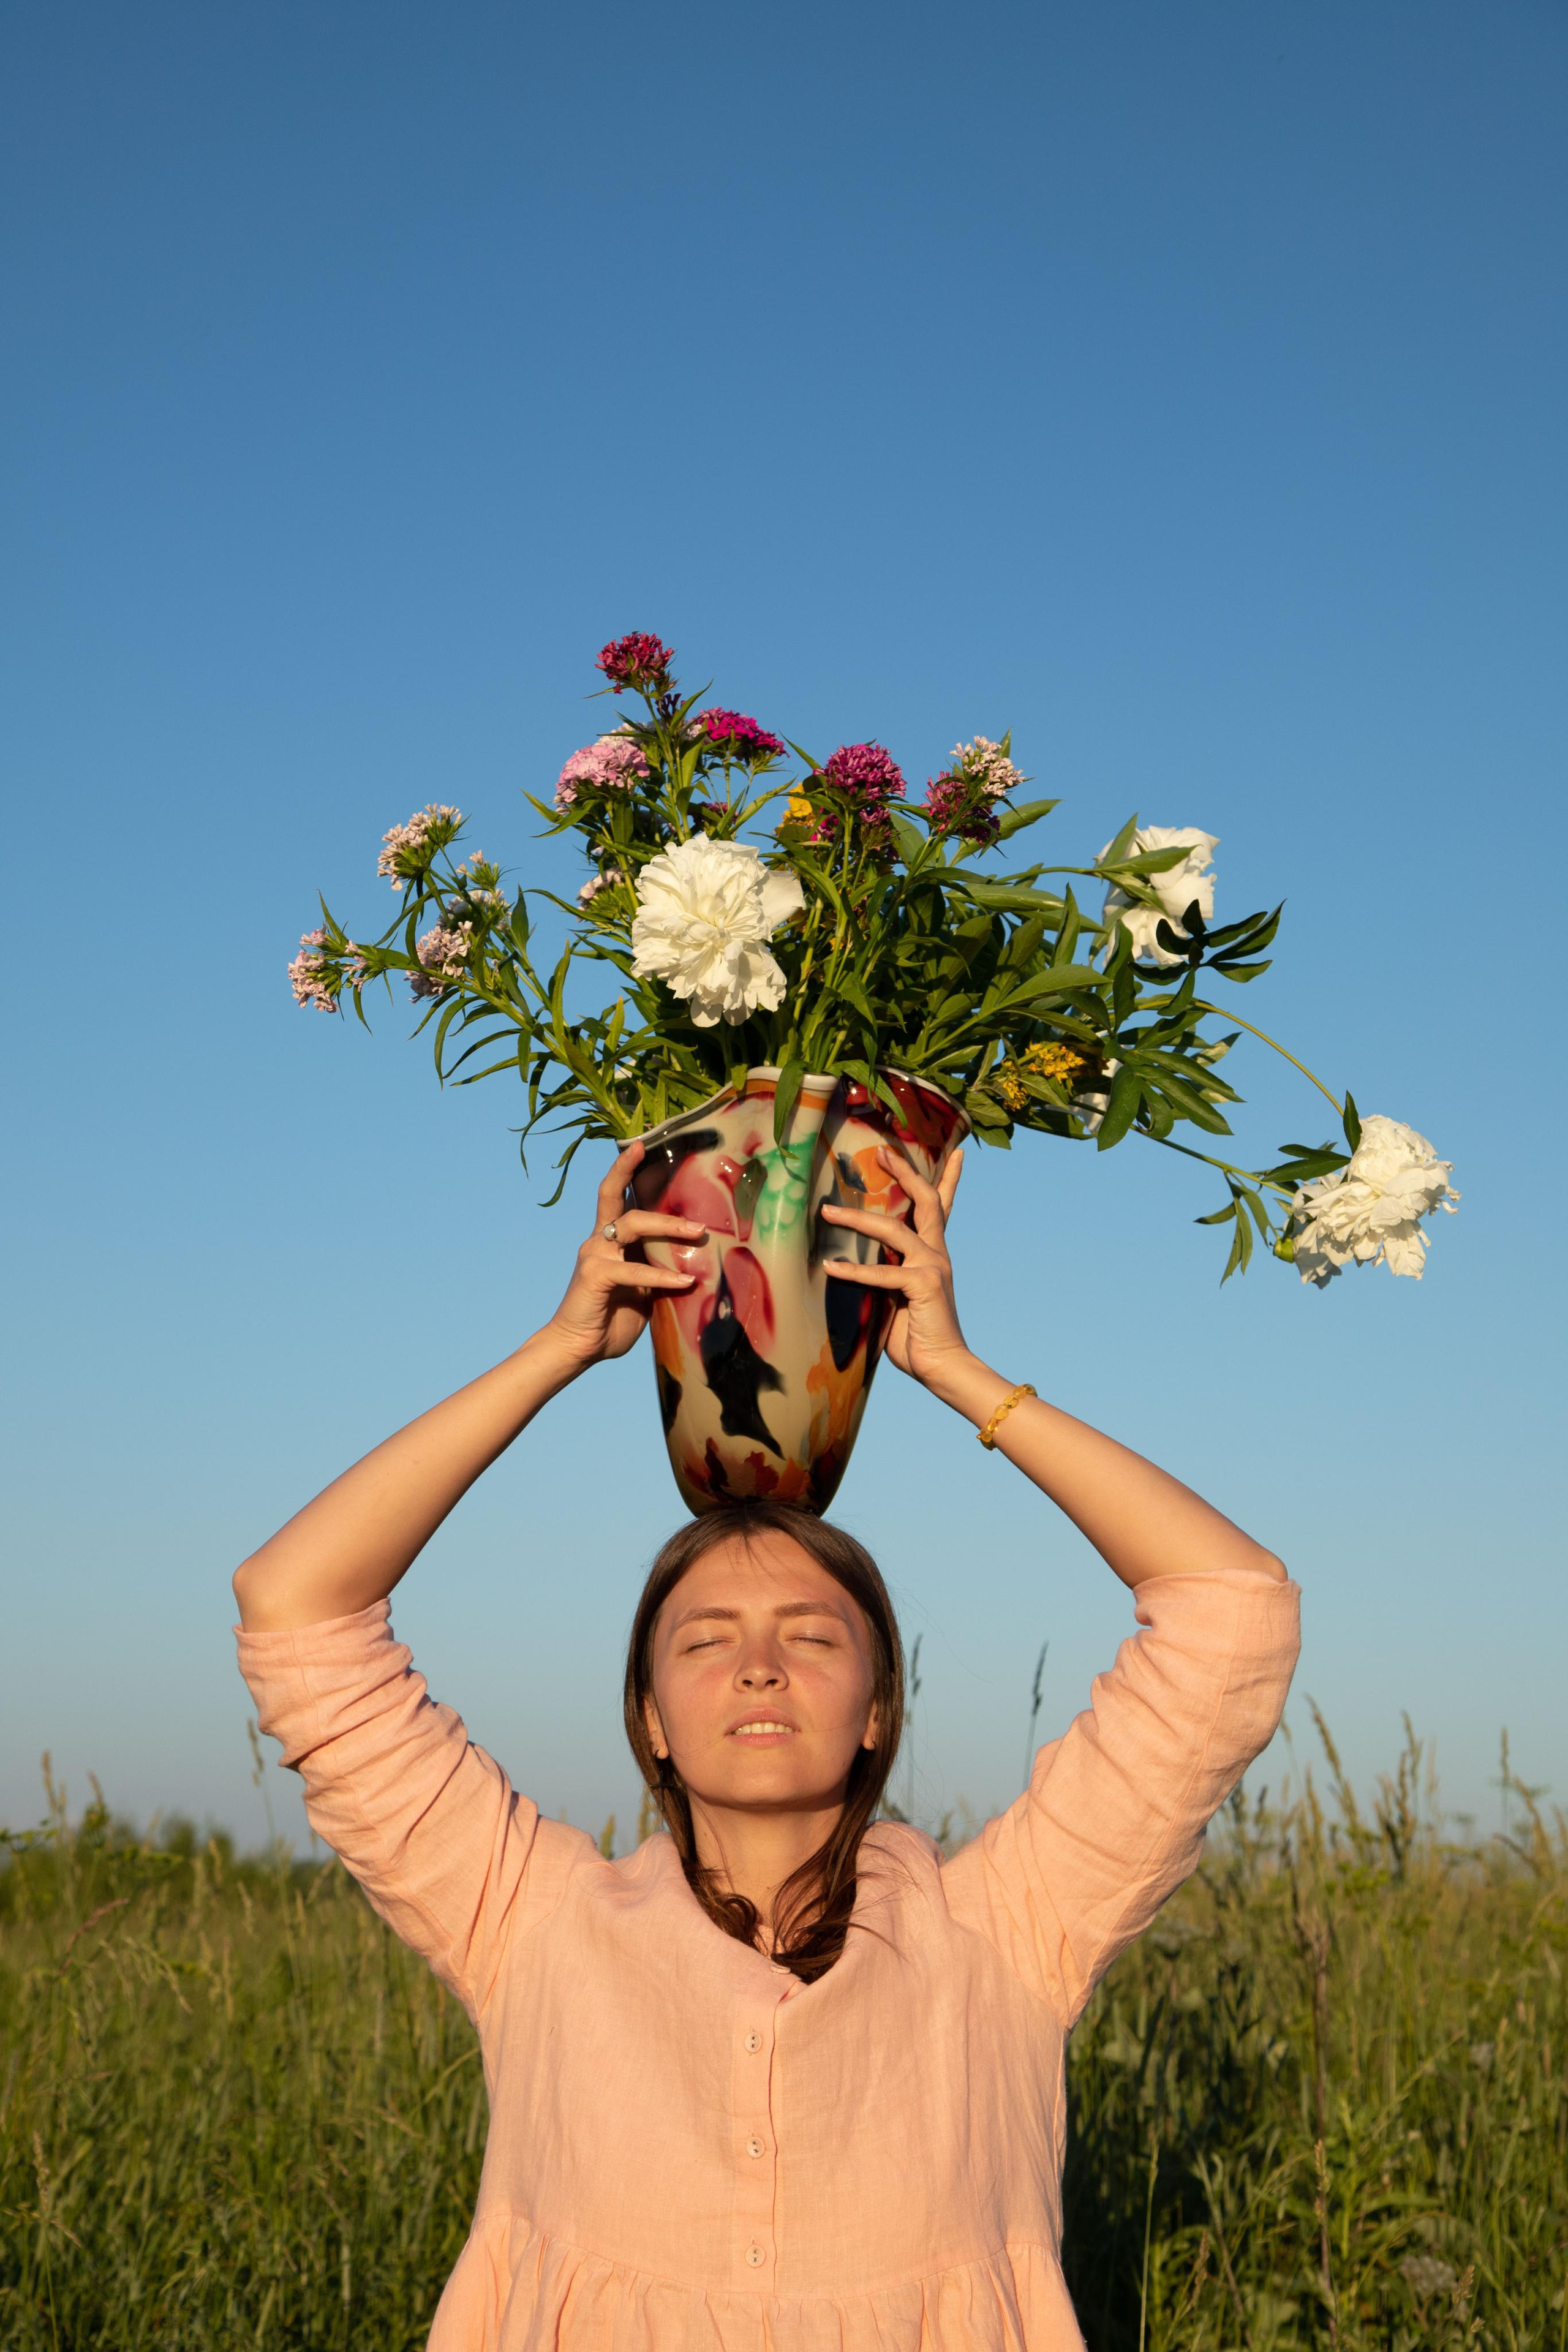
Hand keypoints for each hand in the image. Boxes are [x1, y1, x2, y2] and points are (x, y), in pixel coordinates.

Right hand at [540, 1141, 703, 1371]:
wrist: (576, 1349)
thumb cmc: (611, 1320)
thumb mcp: (642, 1292)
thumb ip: (657, 1271)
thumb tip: (697, 1264)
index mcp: (608, 1240)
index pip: (613, 1194)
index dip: (624, 1168)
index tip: (640, 1144)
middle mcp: (598, 1241)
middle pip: (616, 1197)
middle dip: (650, 1187)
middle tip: (687, 1191)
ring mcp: (594, 1255)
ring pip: (631, 1225)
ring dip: (667, 1226)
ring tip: (698, 1233)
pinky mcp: (595, 1275)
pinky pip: (633, 1269)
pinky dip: (661, 1274)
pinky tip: (685, 1282)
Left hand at [820, 1144, 969, 1387]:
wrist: (942, 1365)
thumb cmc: (916, 1335)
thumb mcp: (896, 1297)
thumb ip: (885, 1274)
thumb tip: (849, 1261)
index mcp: (934, 1253)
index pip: (943, 1207)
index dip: (949, 1178)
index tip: (957, 1151)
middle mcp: (937, 1253)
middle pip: (925, 1200)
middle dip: (905, 1172)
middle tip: (884, 1151)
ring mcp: (933, 1267)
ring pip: (894, 1230)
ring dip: (857, 1219)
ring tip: (827, 1211)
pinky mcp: (924, 1286)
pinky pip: (883, 1273)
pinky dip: (854, 1271)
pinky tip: (829, 1268)